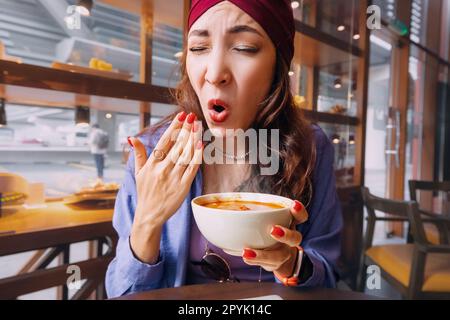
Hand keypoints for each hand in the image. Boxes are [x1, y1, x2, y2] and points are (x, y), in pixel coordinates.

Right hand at [129, 111, 202, 262]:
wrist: (149, 216)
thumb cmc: (145, 193)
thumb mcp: (138, 172)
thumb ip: (138, 154)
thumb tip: (132, 137)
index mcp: (152, 164)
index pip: (164, 141)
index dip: (174, 127)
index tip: (182, 116)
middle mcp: (162, 169)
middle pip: (177, 145)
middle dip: (186, 129)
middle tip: (193, 117)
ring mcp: (173, 178)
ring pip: (185, 154)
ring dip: (193, 139)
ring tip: (198, 126)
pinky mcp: (183, 187)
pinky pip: (192, 168)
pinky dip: (197, 156)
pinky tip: (201, 144)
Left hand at [242, 200, 307, 277]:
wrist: (277, 257)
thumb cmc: (268, 232)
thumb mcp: (266, 219)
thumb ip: (253, 210)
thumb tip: (223, 198)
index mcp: (290, 224)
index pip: (300, 217)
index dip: (299, 211)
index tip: (293, 204)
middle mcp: (290, 240)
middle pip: (295, 238)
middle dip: (286, 234)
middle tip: (273, 230)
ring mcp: (283, 254)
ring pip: (278, 256)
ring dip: (263, 254)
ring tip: (247, 252)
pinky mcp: (273, 265)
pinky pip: (266, 265)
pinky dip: (255, 260)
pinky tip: (245, 255)